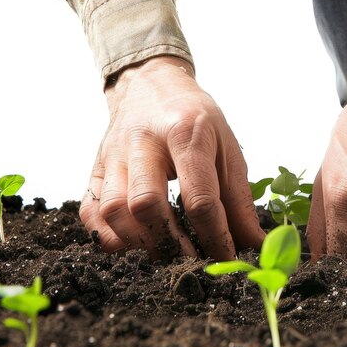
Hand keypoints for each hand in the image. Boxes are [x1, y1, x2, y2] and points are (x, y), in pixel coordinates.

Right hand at [79, 56, 264, 259]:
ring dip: (140, 243)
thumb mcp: (227, 148)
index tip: (228, 258)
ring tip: (165, 253)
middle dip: (171, 242)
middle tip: (192, 261)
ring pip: (113, 211)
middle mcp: (143, 142)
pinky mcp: (96, 168)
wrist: (150, 85)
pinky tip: (134, 242)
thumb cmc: (196, 118)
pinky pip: (90, 211)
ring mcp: (113, 155)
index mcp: (185, 133)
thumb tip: (255, 243)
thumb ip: (239, 199)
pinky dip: (109, 236)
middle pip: (146, 204)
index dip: (216, 237)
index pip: (199, 197)